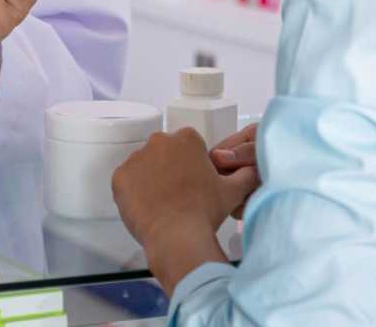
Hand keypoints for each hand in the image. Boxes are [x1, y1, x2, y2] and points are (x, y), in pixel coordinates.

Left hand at [113, 129, 259, 291]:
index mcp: (186, 139)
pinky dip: (133, 192)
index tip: (193, 182)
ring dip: (150, 179)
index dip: (191, 164)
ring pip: (144, 166)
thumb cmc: (204, 211)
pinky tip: (147, 207)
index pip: (187, 145)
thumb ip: (246, 175)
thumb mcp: (233, 191)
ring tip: (162, 203)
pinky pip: (126, 181)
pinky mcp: (119, 177)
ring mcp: (136, 158)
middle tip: (178, 194)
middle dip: (169, 168)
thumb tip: (256, 169)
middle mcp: (159, 141)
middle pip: (164, 152)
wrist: (177, 236)